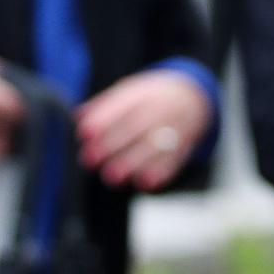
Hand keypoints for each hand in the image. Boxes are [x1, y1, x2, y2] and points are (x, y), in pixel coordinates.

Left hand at [75, 71, 211, 191]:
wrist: (194, 96)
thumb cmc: (149, 97)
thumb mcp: (129, 90)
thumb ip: (104, 105)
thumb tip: (79, 117)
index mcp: (141, 93)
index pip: (120, 105)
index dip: (102, 119)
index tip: (84, 133)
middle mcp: (159, 108)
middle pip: (135, 126)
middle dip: (111, 144)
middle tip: (89, 160)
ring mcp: (175, 126)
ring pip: (153, 145)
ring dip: (132, 163)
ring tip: (112, 177)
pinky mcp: (186, 144)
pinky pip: (175, 158)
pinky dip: (160, 172)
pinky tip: (144, 183)